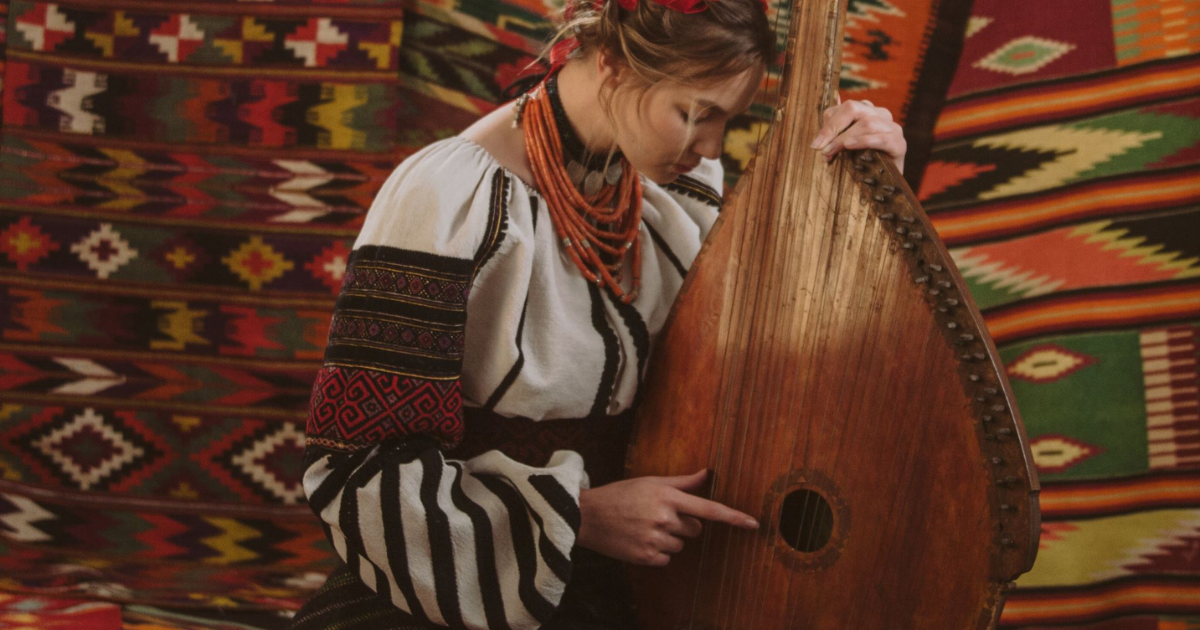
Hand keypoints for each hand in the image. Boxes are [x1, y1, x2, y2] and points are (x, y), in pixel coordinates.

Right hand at [576, 469, 758, 566]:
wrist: (588, 516)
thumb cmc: (620, 495)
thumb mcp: (650, 482)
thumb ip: (682, 481)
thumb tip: (708, 472)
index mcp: (667, 496)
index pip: (709, 509)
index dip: (734, 517)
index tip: (754, 524)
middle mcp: (664, 518)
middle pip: (695, 530)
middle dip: (682, 524)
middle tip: (657, 516)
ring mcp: (655, 539)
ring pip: (680, 546)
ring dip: (668, 539)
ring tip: (645, 527)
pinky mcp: (646, 557)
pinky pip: (667, 559)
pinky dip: (657, 553)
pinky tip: (640, 540)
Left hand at [811, 96, 905, 172]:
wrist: (884, 185)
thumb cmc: (861, 163)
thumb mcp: (843, 147)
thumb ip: (833, 137)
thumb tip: (816, 140)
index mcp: (867, 110)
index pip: (844, 107)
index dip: (828, 124)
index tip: (816, 144)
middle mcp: (881, 115)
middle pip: (854, 108)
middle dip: (834, 127)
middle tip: (820, 147)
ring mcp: (893, 128)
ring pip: (867, 123)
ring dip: (844, 138)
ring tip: (831, 152)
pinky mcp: (899, 144)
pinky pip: (882, 138)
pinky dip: (863, 141)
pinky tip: (850, 146)